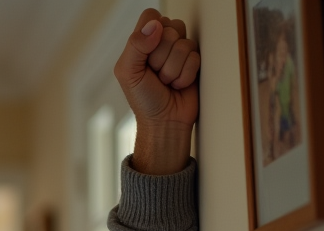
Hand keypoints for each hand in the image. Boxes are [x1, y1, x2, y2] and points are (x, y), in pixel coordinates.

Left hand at [114, 9, 199, 174]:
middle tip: (155, 74)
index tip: (145, 54)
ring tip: (166, 81)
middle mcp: (161, 43)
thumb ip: (136, 46)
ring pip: (184, 44)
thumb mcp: (129, 73)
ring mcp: (179, 51)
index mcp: (141, 42)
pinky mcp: (194, 61)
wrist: (165, 121)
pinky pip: (195, 58)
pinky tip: (178, 84)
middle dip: (161, 57)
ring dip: (173, 69)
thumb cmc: (143, 100)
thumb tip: (154, 25)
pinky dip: (185, 76)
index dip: (151, 32)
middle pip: (171, 28)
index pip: (151, 16)